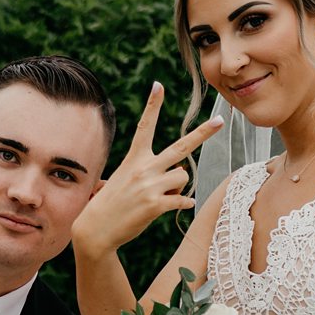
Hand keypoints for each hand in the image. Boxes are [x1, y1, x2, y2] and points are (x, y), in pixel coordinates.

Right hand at [72, 82, 221, 254]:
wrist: (95, 229)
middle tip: (219, 122)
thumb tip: (179, 175)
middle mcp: (144, 168)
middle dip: (203, 134)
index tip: (159, 85)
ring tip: (162, 195)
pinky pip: (182, 200)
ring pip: (184, 177)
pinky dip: (183, 203)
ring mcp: (150, 186)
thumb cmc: (109, 204)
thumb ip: (148, 172)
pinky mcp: (155, 205)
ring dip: (179, 186)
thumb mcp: (122, 179)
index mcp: (134, 158)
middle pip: (181, 147)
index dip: (153, 105)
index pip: (145, 125)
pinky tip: (176, 206)